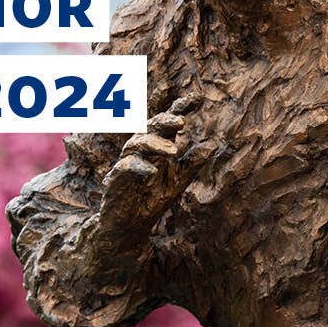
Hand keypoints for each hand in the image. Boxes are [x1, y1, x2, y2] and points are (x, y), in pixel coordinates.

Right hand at [96, 93, 211, 236]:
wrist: (130, 229)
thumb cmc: (150, 200)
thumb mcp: (177, 182)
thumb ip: (191, 164)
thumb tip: (212, 144)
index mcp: (154, 147)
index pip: (166, 123)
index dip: (179, 108)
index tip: (197, 97)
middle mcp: (139, 151)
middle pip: (149, 127)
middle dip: (164, 120)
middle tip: (182, 121)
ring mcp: (125, 164)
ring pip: (136, 143)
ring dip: (154, 144)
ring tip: (174, 151)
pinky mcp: (115, 180)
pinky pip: (123, 167)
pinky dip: (137, 166)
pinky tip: (151, 171)